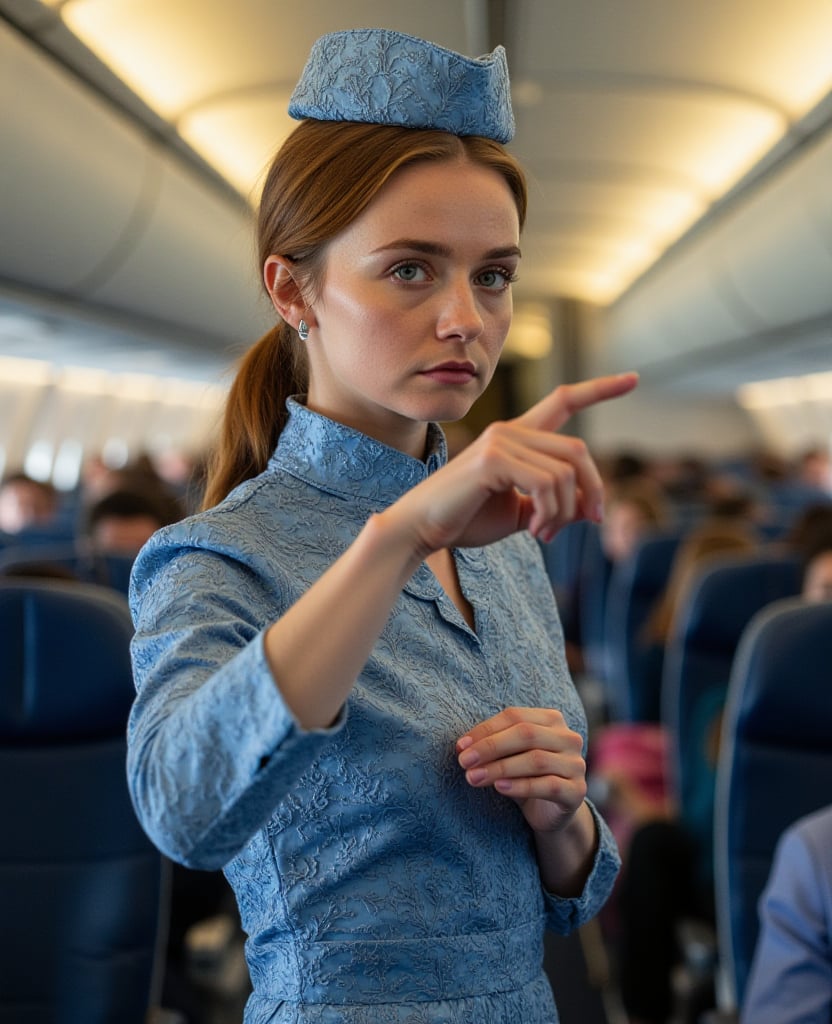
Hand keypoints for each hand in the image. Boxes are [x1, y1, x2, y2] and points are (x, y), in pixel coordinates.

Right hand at [388, 372, 638, 555]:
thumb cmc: (466, 520)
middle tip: (589, 523)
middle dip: (594, 490)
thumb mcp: (522, 515)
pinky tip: (535, 529)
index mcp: (517, 437)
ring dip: (566, 511)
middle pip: (578, 450)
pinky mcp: (493, 459)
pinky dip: (551, 512)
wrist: (422, 529)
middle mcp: (510, 430)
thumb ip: (555, 506)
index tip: (633, 379)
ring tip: (545, 533)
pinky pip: (547, 484)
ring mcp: (501, 441)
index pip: (563, 401)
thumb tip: (592, 510)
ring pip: (566, 471)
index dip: (600, 390)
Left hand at [456, 707, 587, 834]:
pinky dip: (521, 786)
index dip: (486, 729)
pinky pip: (548, 785)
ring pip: (536, 760)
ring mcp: (576, 764)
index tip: (460, 746)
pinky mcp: (577, 791)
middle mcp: (568, 738)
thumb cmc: (525, 775)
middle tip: (464, 762)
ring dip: (500, 768)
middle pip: (526, 734)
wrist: (550, 812)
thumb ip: (492, 746)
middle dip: (490, 747)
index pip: (515, 716)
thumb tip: (462, 746)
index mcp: (552, 719)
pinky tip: (499, 788)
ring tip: (473, 777)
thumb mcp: (509, 756)